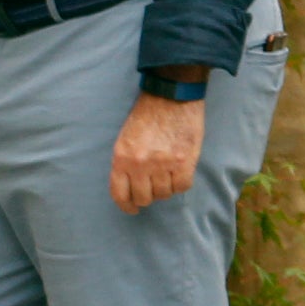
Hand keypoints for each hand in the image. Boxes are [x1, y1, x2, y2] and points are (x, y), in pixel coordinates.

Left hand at [111, 86, 204, 212]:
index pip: (120, 194)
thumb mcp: (126, 139)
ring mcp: (163, 164)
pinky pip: (182, 186)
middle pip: (144, 197)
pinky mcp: (184, 161)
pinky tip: (181, 174)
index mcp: (121, 158)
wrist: (171, 96)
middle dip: (148, 197)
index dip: (126, 206)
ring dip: (166, 189)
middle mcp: (139, 164)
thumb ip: (127, 162)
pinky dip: (181, 184)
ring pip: (164, 193)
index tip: (132, 209)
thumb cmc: (147, 115)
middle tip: (154, 189)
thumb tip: (133, 186)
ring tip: (168, 177)